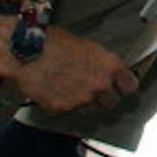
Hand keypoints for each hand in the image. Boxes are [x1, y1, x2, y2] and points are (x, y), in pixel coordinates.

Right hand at [9, 27, 138, 114]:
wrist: (27, 53)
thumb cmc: (55, 44)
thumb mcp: (89, 48)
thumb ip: (102, 65)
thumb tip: (110, 74)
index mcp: (110, 66)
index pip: (130, 87)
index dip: (124, 87)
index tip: (120, 87)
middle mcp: (99, 85)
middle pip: (111, 103)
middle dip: (104, 98)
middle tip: (93, 90)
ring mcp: (81, 100)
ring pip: (91, 110)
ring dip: (85, 103)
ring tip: (71, 89)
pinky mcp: (63, 109)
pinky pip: (69, 112)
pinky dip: (65, 105)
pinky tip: (57, 92)